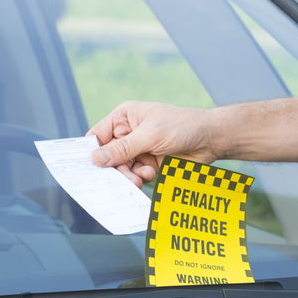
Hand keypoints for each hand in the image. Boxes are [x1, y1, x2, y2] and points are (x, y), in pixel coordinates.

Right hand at [87, 101, 217, 186]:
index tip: (86, 168)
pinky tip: (149, 175)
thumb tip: (96, 158)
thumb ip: (124, 148)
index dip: (91, 151)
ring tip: (139, 179)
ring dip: (127, 176)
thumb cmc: (183, 126)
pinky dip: (138, 178)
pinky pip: (134, 175)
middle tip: (120, 179)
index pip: (98, 135)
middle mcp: (128, 133)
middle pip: (108, 156)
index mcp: (125, 117)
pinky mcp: (148, 163)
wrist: (211, 139)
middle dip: (113, 168)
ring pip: (120, 169)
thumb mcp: (150, 135)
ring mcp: (138, 149)